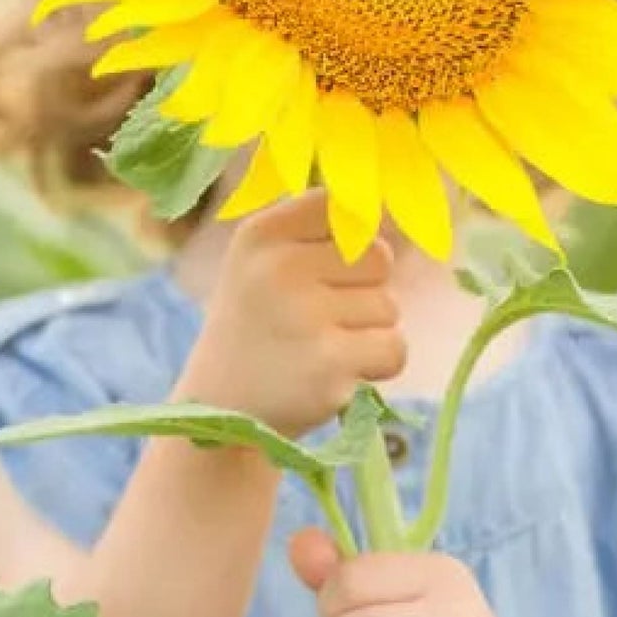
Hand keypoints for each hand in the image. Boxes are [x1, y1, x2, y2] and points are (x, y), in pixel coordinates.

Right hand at [177, 189, 405, 436]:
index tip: (318, 269)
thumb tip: (384, 204)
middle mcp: (279, 269)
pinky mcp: (330, 366)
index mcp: (261, 234)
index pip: (343, 207)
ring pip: (390, 307)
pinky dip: (377, 365)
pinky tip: (334, 373)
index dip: (348, 241)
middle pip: (379, 257)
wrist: (221, 412)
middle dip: (363, 290)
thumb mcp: (264, 261)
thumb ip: (319, 227)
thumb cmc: (261, 324)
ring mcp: (304, 318)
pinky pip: (395, 348)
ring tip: (316, 348)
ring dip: (367, 332)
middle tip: (315, 319)